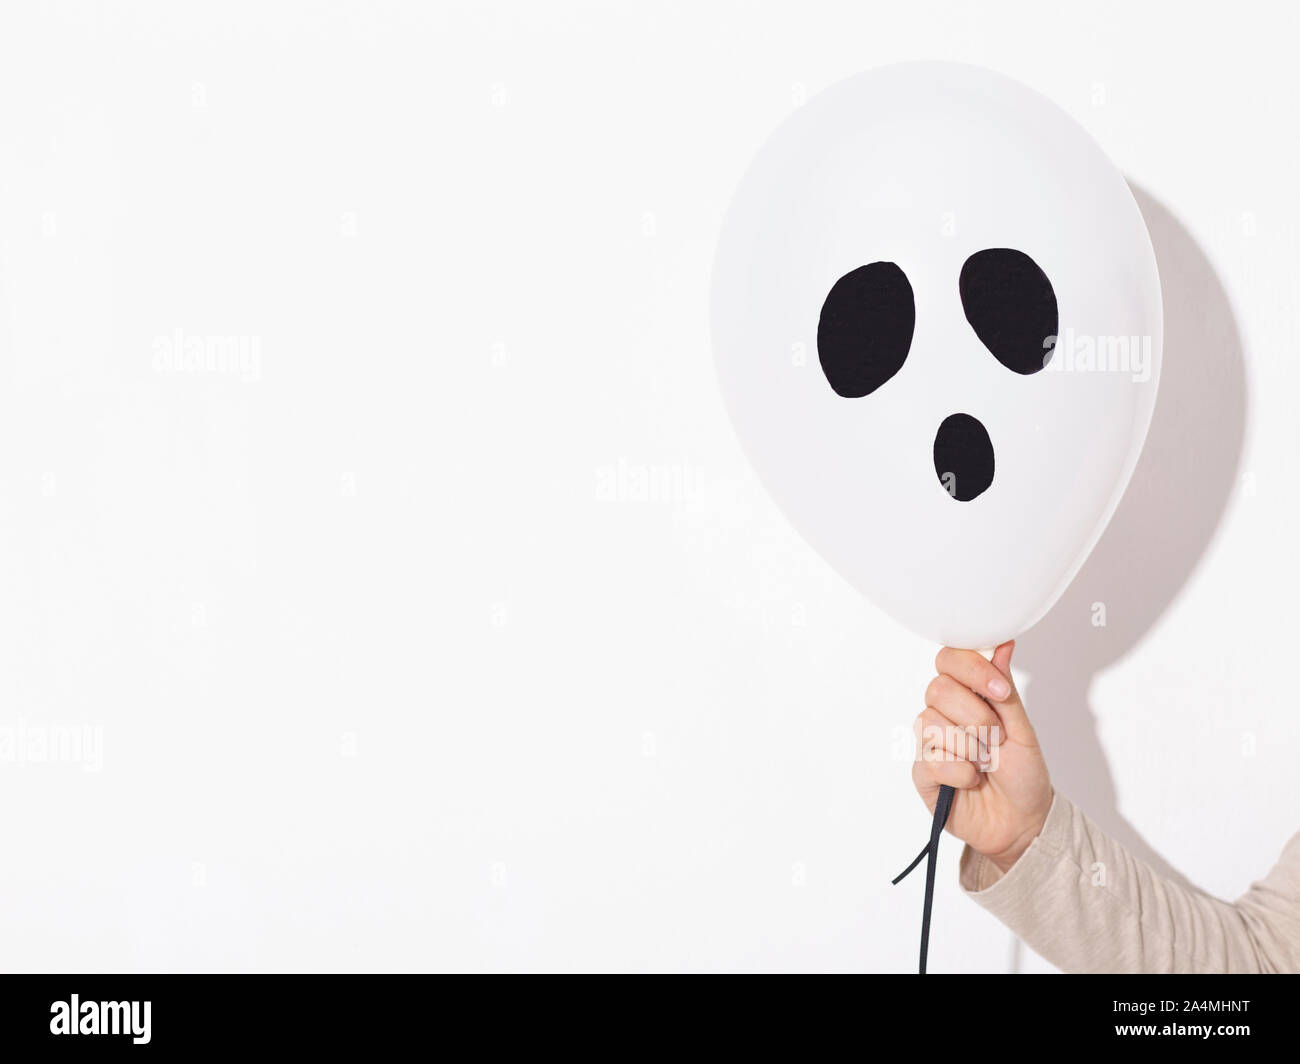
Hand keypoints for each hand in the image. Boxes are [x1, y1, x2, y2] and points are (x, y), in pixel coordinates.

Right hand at [911, 642, 1051, 873]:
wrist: (1022, 822)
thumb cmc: (1023, 774)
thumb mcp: (1022, 729)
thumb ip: (1005, 689)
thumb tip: (1003, 644)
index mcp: (967, 695)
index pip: (949, 659)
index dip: (972, 670)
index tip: (999, 692)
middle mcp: (943, 713)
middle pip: (938, 689)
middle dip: (976, 716)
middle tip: (996, 738)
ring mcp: (929, 742)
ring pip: (931, 722)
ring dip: (970, 747)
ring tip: (985, 763)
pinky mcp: (922, 772)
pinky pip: (931, 759)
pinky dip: (960, 772)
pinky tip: (971, 781)